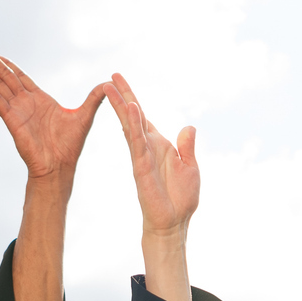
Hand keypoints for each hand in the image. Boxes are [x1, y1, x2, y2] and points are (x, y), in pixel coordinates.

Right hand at [0, 46, 108, 184]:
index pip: (18, 77)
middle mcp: (24, 103)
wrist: (59, 167)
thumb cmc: (70, 146)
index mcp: (39, 100)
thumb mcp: (85, 115)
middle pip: (3, 76)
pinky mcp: (11, 120)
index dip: (6, 64)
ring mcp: (16, 110)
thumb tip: (109, 83)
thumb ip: (94, 98)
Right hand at [110, 73, 198, 237]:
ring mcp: (142, 156)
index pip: (143, 117)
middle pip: (131, 117)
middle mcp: (147, 147)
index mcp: (158, 145)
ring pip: (130, 127)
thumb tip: (189, 127)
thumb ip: (187, 147)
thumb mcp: (190, 166)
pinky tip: (130, 111)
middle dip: (122, 96)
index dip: (132, 99)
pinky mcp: (141, 167)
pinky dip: (134, 126)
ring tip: (113, 88)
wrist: (174, 223)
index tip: (120, 81)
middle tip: (111, 78)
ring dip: (123, 107)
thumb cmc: (181, 198)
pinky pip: (137, 142)